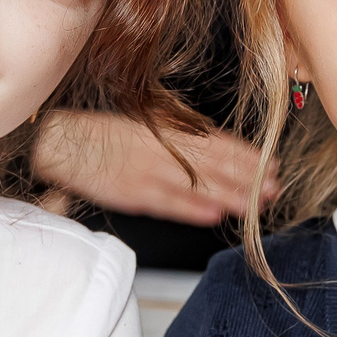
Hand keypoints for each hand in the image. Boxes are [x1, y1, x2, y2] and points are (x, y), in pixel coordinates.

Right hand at [33, 111, 271, 226]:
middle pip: (214, 165)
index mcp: (167, 131)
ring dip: (230, 195)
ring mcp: (147, 172)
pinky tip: (215, 214)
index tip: (272, 165)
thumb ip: (182, 133)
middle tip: (275, 190)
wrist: (62, 143)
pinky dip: (192, 209)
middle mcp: (162, 150)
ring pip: (197, 185)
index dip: (247, 156)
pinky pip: (167, 203)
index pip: (217, 143)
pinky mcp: (132, 194)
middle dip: (248, 179)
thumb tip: (217, 143)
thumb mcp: (147, 123)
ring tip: (256, 204)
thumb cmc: (104, 135)